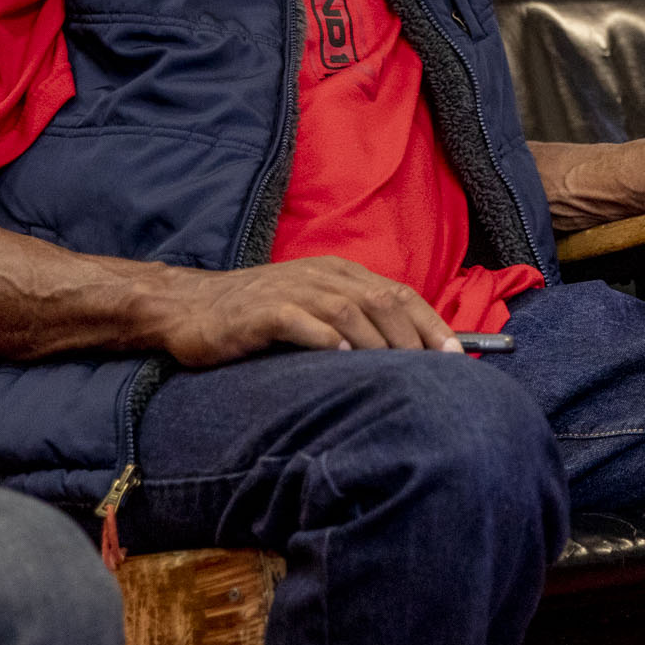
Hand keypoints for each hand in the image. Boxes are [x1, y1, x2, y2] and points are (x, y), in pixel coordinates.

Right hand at [159, 257, 464, 366]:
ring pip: (349, 309)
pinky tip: (342, 359)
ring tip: (397, 372)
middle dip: (413, 337)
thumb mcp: (310, 308)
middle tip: (432, 372)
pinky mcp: (260, 312)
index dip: (430, 322)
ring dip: (378, 342)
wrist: (188, 308)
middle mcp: (319, 276)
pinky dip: (326, 339)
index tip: (455, 355)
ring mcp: (290, 291)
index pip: (397, 293)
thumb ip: (351, 321)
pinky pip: (301, 322)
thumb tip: (404, 354)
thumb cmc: (255, 316)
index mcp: (336, 272)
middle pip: (381, 300)